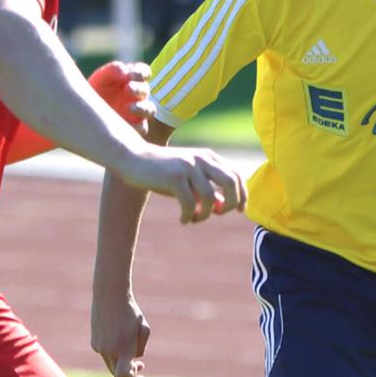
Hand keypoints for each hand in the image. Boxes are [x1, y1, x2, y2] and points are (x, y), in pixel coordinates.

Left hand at [89, 60, 154, 133]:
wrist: (86, 112)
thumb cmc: (95, 90)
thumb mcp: (101, 78)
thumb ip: (113, 70)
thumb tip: (125, 71)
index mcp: (133, 79)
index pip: (144, 72)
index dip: (141, 72)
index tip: (131, 74)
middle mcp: (138, 94)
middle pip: (145, 90)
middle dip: (138, 89)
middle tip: (128, 88)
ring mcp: (138, 111)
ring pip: (149, 109)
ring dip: (143, 108)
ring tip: (130, 108)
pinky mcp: (134, 126)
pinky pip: (142, 127)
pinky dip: (138, 126)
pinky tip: (126, 124)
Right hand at [91, 293, 152, 376]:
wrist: (110, 295)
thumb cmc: (131, 311)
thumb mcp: (143, 329)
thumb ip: (140, 348)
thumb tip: (133, 359)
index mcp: (124, 349)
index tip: (141, 376)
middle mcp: (109, 351)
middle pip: (118, 374)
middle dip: (130, 374)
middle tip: (141, 366)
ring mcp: (99, 348)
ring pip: (111, 364)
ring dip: (122, 362)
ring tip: (133, 354)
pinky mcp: (94, 343)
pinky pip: (106, 354)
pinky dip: (114, 353)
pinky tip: (119, 338)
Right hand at [117, 144, 246, 224]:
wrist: (133, 159)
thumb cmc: (162, 173)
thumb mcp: (188, 180)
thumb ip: (206, 189)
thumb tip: (224, 205)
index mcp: (208, 157)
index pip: (236, 175)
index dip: (242, 194)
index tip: (240, 210)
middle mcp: (201, 159)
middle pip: (231, 182)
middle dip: (231, 204)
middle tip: (218, 214)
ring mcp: (188, 166)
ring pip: (211, 197)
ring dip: (205, 214)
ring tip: (193, 218)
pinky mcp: (174, 176)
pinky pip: (190, 203)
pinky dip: (189, 215)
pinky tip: (183, 219)